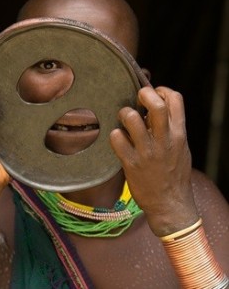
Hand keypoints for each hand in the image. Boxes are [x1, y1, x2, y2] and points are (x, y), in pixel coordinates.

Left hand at [110, 86, 198, 235]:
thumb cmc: (173, 173)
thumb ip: (170, 127)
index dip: (161, 91)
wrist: (170, 204)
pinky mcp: (130, 162)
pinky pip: (116, 138)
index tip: (152, 94)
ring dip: (124, 114)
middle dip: (143, 95)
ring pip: (131, 118)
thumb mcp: (180, 147)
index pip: (175, 99)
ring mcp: (146, 151)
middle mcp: (164, 140)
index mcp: (179, 134)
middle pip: (156, 105)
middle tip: (136, 100)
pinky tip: (118, 140)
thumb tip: (153, 106)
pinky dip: (114, 135)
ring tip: (124, 121)